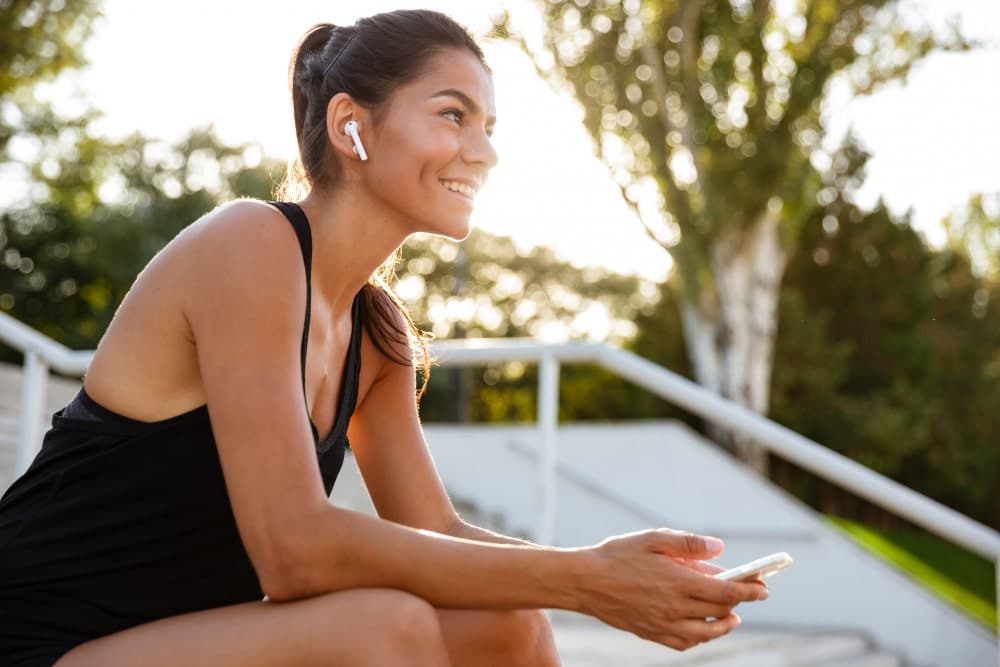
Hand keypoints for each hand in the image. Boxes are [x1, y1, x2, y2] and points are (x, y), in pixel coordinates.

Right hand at [577, 528, 767, 651]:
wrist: (584, 582)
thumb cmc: (617, 555)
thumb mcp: (653, 538)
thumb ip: (688, 543)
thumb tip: (720, 548)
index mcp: (679, 581)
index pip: (727, 590)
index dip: (750, 589)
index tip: (764, 586)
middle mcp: (675, 607)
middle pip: (720, 610)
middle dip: (741, 602)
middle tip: (752, 593)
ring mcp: (664, 624)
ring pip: (707, 632)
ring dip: (725, 624)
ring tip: (732, 616)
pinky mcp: (652, 634)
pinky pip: (685, 643)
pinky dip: (700, 638)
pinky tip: (702, 629)